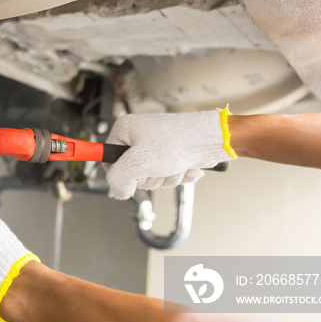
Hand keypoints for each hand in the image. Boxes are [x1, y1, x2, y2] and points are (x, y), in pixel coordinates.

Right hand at [105, 110, 233, 198]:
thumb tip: (115, 191)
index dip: (121, 173)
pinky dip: (179, 174)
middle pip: (132, 172)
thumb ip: (118, 179)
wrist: (212, 139)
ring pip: (153, 176)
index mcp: (125, 130)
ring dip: (167, 177)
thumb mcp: (138, 163)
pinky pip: (168, 174)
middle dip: (150, 177)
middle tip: (160, 167)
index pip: (108, 160)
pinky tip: (187, 165)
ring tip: (176, 164)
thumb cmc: (178, 142)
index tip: (133, 174)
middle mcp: (139, 135)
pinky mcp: (173, 153)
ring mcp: (157, 145)